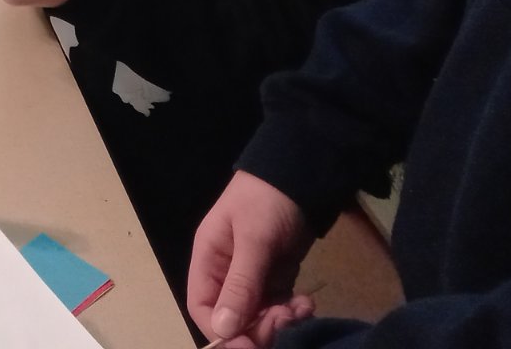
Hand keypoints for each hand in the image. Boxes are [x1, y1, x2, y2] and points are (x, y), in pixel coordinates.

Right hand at [189, 172, 315, 346]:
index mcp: (208, 260)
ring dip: (280, 321)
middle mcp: (225, 273)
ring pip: (258, 317)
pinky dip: (293, 312)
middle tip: (285, 319)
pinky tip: (307, 303)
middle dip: (258, 327)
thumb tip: (222, 330)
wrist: (300, 177)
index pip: (202, 308)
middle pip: (232, 318)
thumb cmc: (266, 202)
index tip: (250, 343)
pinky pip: (279, 308)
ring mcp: (252, 277)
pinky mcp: (275, 278)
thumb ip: (239, 284)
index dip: (222, 331)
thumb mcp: (253, 240)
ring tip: (302, 307)